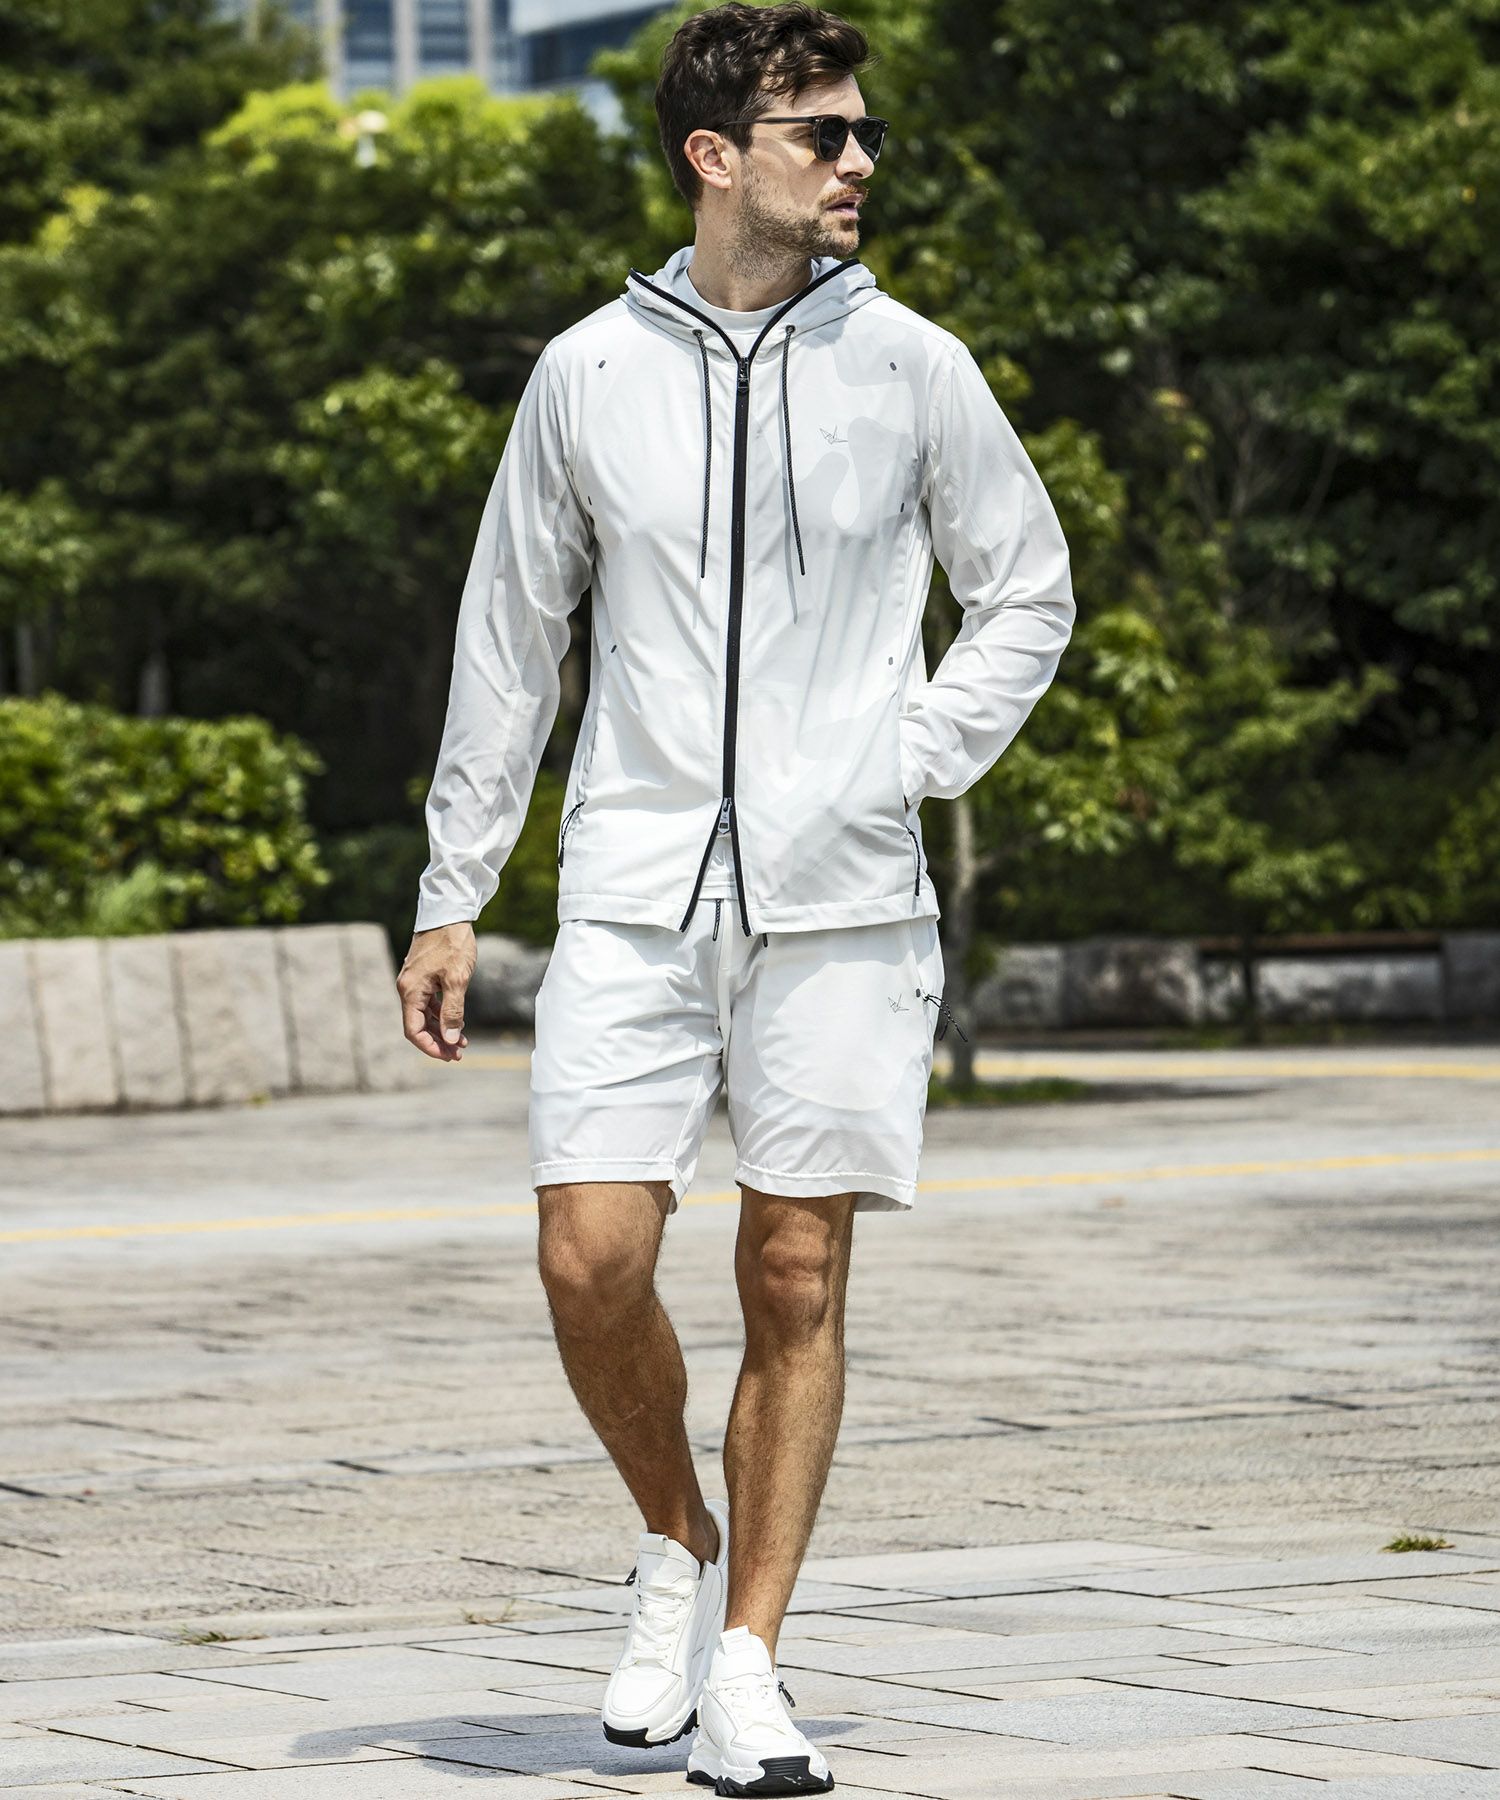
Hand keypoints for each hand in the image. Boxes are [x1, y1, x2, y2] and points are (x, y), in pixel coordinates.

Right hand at [397, 922, 476, 1061]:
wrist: (449, 913)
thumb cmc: (453, 944)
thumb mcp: (457, 980)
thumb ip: (452, 1011)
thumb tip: (450, 1038)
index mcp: (411, 991)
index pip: (413, 1030)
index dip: (430, 1047)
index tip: (449, 1055)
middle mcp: (408, 988)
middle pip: (418, 1026)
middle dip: (438, 1041)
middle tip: (459, 1053)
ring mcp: (415, 982)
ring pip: (424, 1015)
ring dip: (442, 1030)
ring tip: (462, 1041)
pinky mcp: (424, 976)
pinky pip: (429, 1003)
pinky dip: (442, 1015)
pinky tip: (457, 1020)